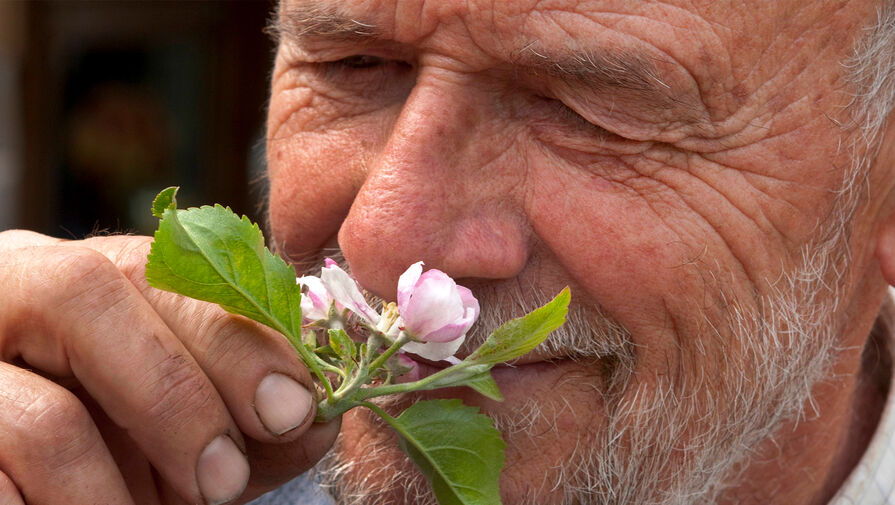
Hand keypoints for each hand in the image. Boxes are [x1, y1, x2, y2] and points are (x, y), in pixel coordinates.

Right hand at [0, 230, 338, 504]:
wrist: (22, 482)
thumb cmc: (105, 451)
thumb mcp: (183, 429)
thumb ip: (248, 415)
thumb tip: (321, 418)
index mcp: (86, 276)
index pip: (164, 267)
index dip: (236, 336)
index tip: (293, 409)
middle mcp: (10, 288)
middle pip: (86, 294)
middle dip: (178, 394)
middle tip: (225, 483)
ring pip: (41, 410)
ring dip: (110, 489)